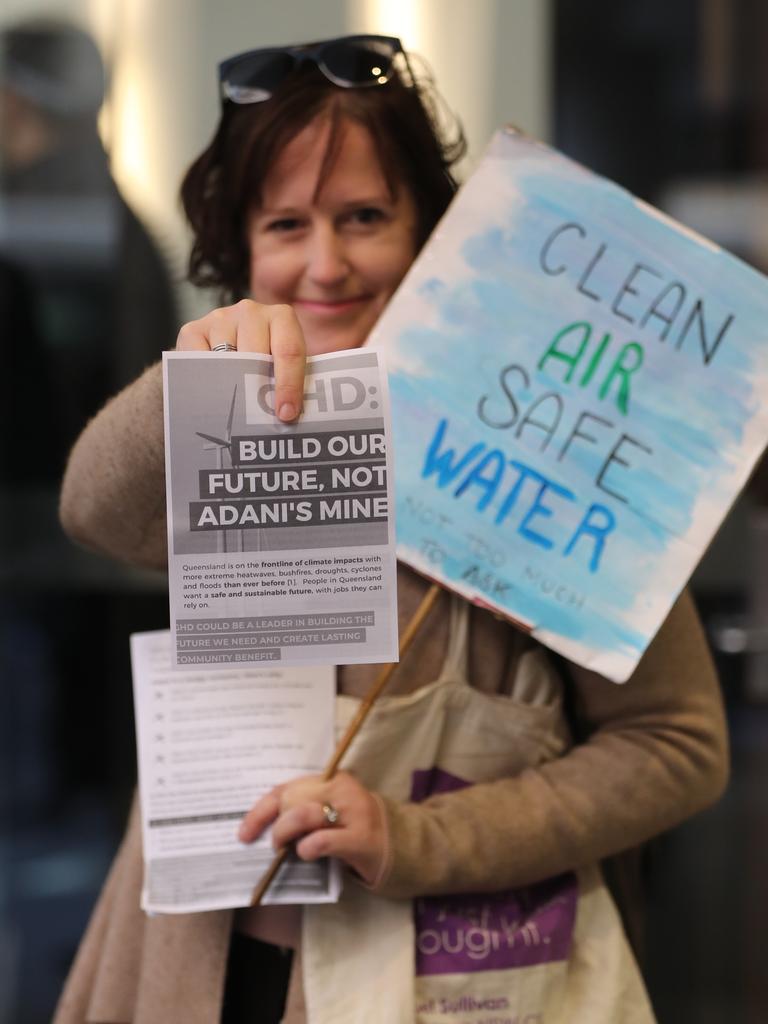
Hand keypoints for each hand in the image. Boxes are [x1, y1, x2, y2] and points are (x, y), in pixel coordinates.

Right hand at [176, 300, 305, 421]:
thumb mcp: (280, 366)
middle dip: (259, 390)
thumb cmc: (261, 362)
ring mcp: (220, 318)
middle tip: (259, 417)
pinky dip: (205, 381)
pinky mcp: (192, 329)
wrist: (225, 347)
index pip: (289, 350)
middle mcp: (250, 311)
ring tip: (235, 410)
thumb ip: (288, 381)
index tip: (286, 414)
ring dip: (232, 387)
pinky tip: (211, 396)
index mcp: (281, 317)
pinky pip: (198, 360)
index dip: (289, 384)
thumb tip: (288, 415)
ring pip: (228, 359)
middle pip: (257, 355)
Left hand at [238, 771, 386, 886]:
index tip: (244, 833)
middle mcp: (342, 790)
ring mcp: (353, 812)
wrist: (397, 843)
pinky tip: (307, 853)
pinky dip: (308, 848)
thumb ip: (303, 810)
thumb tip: (263, 828)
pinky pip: (324, 840)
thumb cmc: (353, 828)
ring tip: (287, 850)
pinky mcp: (361, 838)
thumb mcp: (330, 811)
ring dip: (286, 835)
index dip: (260, 811)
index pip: (286, 788)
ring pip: (303, 815)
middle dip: (276, 825)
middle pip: (291, 799)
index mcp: (331, 779)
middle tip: (276, 844)